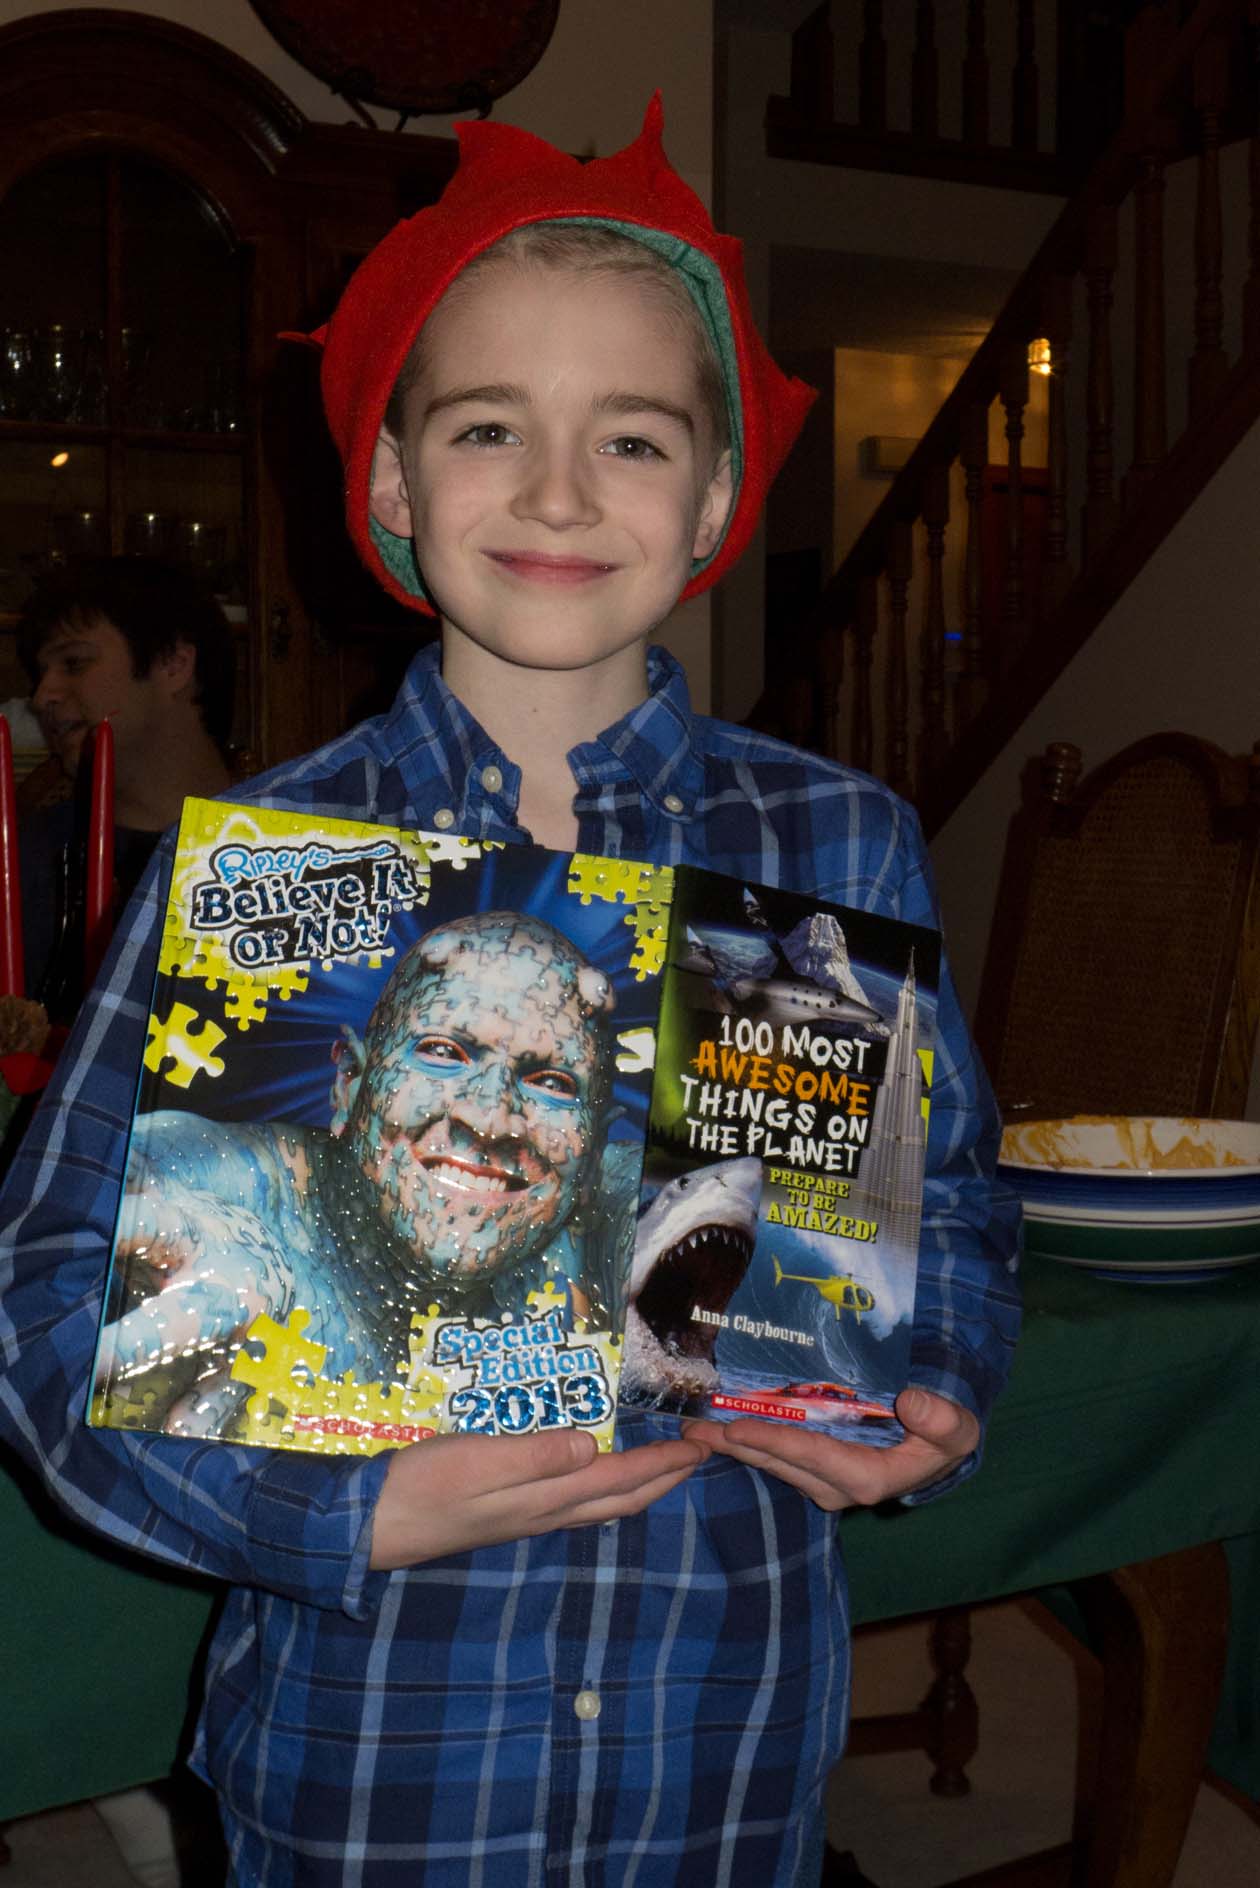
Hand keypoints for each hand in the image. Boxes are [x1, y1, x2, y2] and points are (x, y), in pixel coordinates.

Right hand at [370, 1428, 710, 1567]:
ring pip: (603, 1504)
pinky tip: (598, 1473)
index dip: (664, 1462)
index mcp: (546, 1497)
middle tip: (700, 1453)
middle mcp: (547, 1512)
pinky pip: (578, 1502)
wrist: (375, 1525)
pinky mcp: (511, 1513)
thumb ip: (534, 1454)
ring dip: (641, 1484)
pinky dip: (606, 1486)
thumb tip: (593, 1446)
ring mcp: (530, 1517)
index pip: (619, 1478)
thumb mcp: (476, 1461)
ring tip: (665, 1463)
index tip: (702, 1444)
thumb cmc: (422, 1486)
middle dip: (666, 1478)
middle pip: (622, 1498)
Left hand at [681, 1387, 978, 1512]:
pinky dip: (747, 1439)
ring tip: (692, 1429)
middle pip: (778, 1461)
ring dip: (732, 1445)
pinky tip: (717, 1426)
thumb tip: (912, 1403)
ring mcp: (823, 1478)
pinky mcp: (815, 1466)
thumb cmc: (948, 1432)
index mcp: (868, 1477)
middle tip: (690, 1430)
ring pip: (770, 1460)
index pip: (812, 1456)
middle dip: (734, 1445)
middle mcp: (838, 1485)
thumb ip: (942, 1420)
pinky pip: (776, 1453)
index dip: (774, 1441)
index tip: (737, 1428)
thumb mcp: (958, 1427)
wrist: (943, 1441)